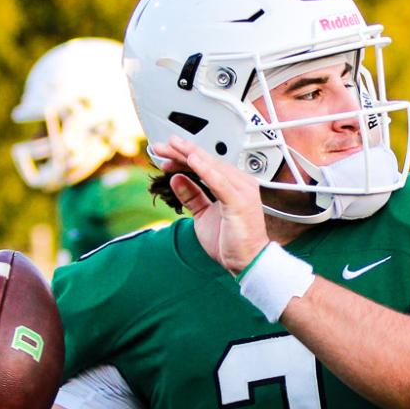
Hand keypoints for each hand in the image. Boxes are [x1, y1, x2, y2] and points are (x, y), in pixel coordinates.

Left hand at [156, 136, 267, 274]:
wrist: (248, 263)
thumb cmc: (231, 241)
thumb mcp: (203, 215)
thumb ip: (192, 196)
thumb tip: (176, 179)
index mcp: (233, 185)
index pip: (205, 165)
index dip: (183, 159)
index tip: (164, 156)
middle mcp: (240, 183)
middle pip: (207, 161)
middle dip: (182, 152)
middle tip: (161, 146)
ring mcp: (242, 190)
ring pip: (212, 167)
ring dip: (190, 155)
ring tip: (171, 147)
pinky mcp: (240, 201)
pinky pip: (220, 182)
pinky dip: (206, 170)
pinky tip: (192, 160)